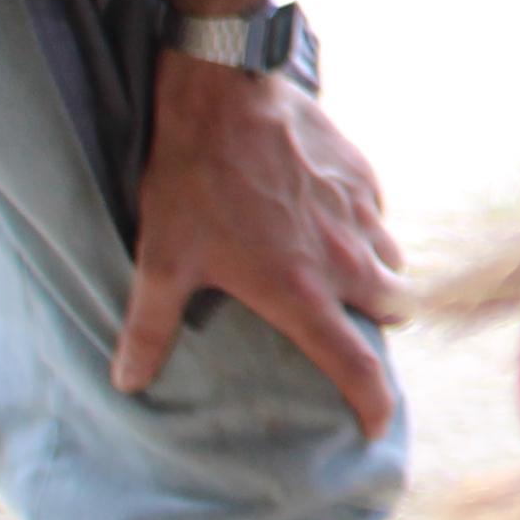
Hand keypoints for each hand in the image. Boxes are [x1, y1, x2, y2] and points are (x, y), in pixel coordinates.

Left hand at [114, 52, 404, 435]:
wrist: (224, 93)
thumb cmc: (192, 180)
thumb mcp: (162, 259)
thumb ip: (149, 328)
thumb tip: (127, 382)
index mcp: (300, 291)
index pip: (356, 364)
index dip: (373, 403)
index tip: (376, 425)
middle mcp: (343, 259)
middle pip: (393, 312)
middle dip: (379, 326)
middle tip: (347, 324)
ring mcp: (359, 214)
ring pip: (392, 263)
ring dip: (375, 276)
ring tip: (339, 271)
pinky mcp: (361, 176)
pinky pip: (377, 217)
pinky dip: (363, 228)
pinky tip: (327, 218)